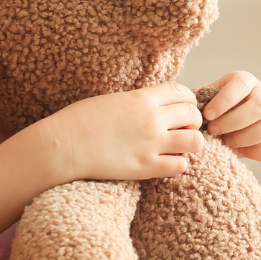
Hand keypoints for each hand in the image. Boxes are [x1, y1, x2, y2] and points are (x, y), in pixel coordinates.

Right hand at [42, 83, 203, 183]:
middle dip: (193, 121)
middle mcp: (152, 119)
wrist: (65, 145)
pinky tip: (165, 163)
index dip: (188, 100)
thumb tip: (154, 104)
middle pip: (193, 115)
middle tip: (182, 129)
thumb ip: (138, 101)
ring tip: (178, 147)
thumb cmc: (81, 120)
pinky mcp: (146, 167)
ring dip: (191, 143)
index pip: (183, 92)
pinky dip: (178, 165)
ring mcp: (151, 144)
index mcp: (142, 98)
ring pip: (195, 141)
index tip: (183, 108)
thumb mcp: (113, 100)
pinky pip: (180, 166)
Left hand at [199, 71, 260, 161]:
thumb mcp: (200, 103)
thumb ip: (198, 104)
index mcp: (243, 81)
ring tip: (225, 143)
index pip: (241, 84)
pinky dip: (258, 151)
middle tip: (213, 131)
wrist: (212, 130)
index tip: (206, 115)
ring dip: (247, 137)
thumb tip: (194, 112)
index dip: (224, 100)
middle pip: (260, 105)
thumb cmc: (204, 113)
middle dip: (234, 122)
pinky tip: (238, 152)